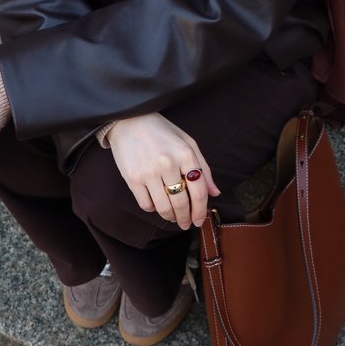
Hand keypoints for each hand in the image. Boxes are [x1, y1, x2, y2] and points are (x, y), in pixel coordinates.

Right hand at [107, 113, 219, 229]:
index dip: (201, 211)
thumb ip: (203, 168)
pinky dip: (153, 209)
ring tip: (173, 217)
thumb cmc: (162, 132)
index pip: (199, 192)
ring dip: (170, 217)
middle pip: (181, 203)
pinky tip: (157, 204)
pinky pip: (146, 204)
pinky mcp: (132, 178)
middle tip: (186, 224)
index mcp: (185, 154)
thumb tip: (215, 193)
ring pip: (163, 208)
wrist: (129, 121)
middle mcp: (168, 163)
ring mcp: (148, 172)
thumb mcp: (188, 143)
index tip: (199, 220)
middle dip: (186, 218)